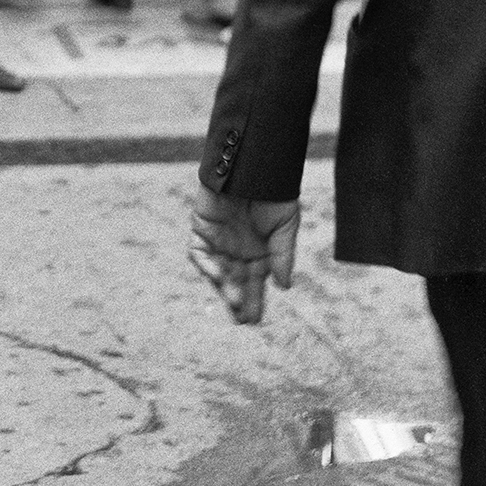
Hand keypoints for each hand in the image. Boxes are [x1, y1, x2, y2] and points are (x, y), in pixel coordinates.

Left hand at [188, 186, 300, 325]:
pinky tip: (220, 277)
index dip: (255, 301)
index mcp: (260, 253)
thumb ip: (282, 255)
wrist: (253, 165)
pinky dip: (207, 266)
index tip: (255, 320)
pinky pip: (200, 253)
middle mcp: (238, 251)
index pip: (255, 284)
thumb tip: (284, 286)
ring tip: (235, 303)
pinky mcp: (202, 230)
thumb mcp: (285, 225)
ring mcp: (219, 241)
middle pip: (236, 282)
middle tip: (244, 320)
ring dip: (225, 288)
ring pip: (218, 272)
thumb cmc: (272, 193)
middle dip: (239, 301)